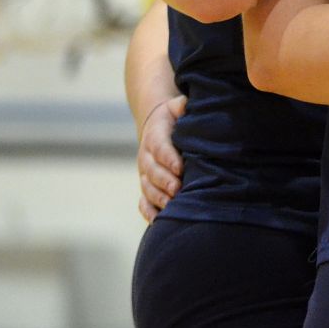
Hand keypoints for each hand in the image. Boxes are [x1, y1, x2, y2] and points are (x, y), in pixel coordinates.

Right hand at [137, 95, 185, 221]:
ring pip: (147, 188)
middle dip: (164, 181)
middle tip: (178, 189)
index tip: (180, 167)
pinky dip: (149, 212)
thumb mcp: (176, 106)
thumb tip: (185, 105)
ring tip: (172, 205)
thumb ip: (181, 105)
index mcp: (155, 136)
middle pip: (152, 171)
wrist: (155, 127)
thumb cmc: (173, 118)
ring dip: (158, 198)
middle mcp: (146, 157)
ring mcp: (144, 174)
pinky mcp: (146, 187)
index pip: (160, 148)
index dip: (169, 158)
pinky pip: (143, 202)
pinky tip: (158, 222)